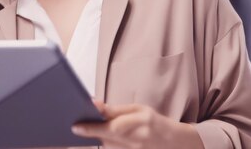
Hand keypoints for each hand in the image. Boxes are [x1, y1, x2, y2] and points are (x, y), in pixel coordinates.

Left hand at [72, 100, 202, 148]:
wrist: (176, 143)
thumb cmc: (154, 122)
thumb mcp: (138, 110)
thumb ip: (116, 110)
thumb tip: (94, 106)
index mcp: (141, 122)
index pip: (111, 126)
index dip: (92, 127)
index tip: (75, 127)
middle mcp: (139, 140)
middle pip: (107, 138)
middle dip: (94, 132)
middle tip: (79, 126)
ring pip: (109, 147)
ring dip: (102, 139)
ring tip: (98, 130)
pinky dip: (109, 146)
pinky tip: (110, 140)